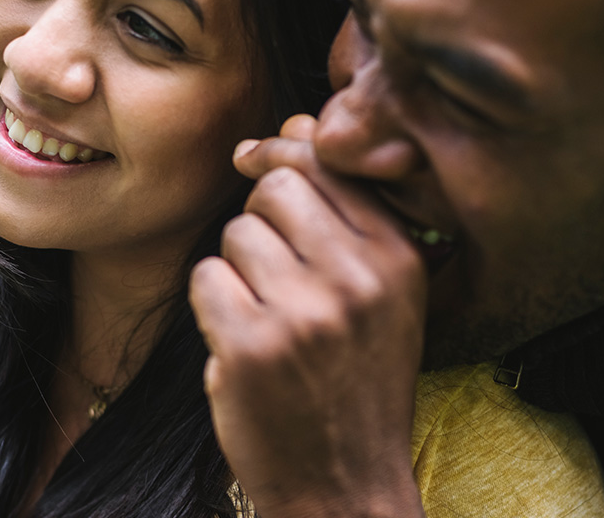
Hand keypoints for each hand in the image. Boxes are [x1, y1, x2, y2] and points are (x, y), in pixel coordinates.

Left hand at [190, 115, 428, 517]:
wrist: (346, 484)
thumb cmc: (356, 380)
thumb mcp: (380, 294)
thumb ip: (344, 210)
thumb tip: (297, 122)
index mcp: (398, 257)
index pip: (327, 162)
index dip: (283, 154)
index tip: (258, 161)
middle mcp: (359, 278)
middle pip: (276, 187)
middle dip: (261, 218)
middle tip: (270, 268)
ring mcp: (305, 313)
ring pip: (236, 232)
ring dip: (237, 269)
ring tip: (266, 316)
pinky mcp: (251, 346)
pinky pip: (205, 278)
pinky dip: (212, 307)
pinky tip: (242, 342)